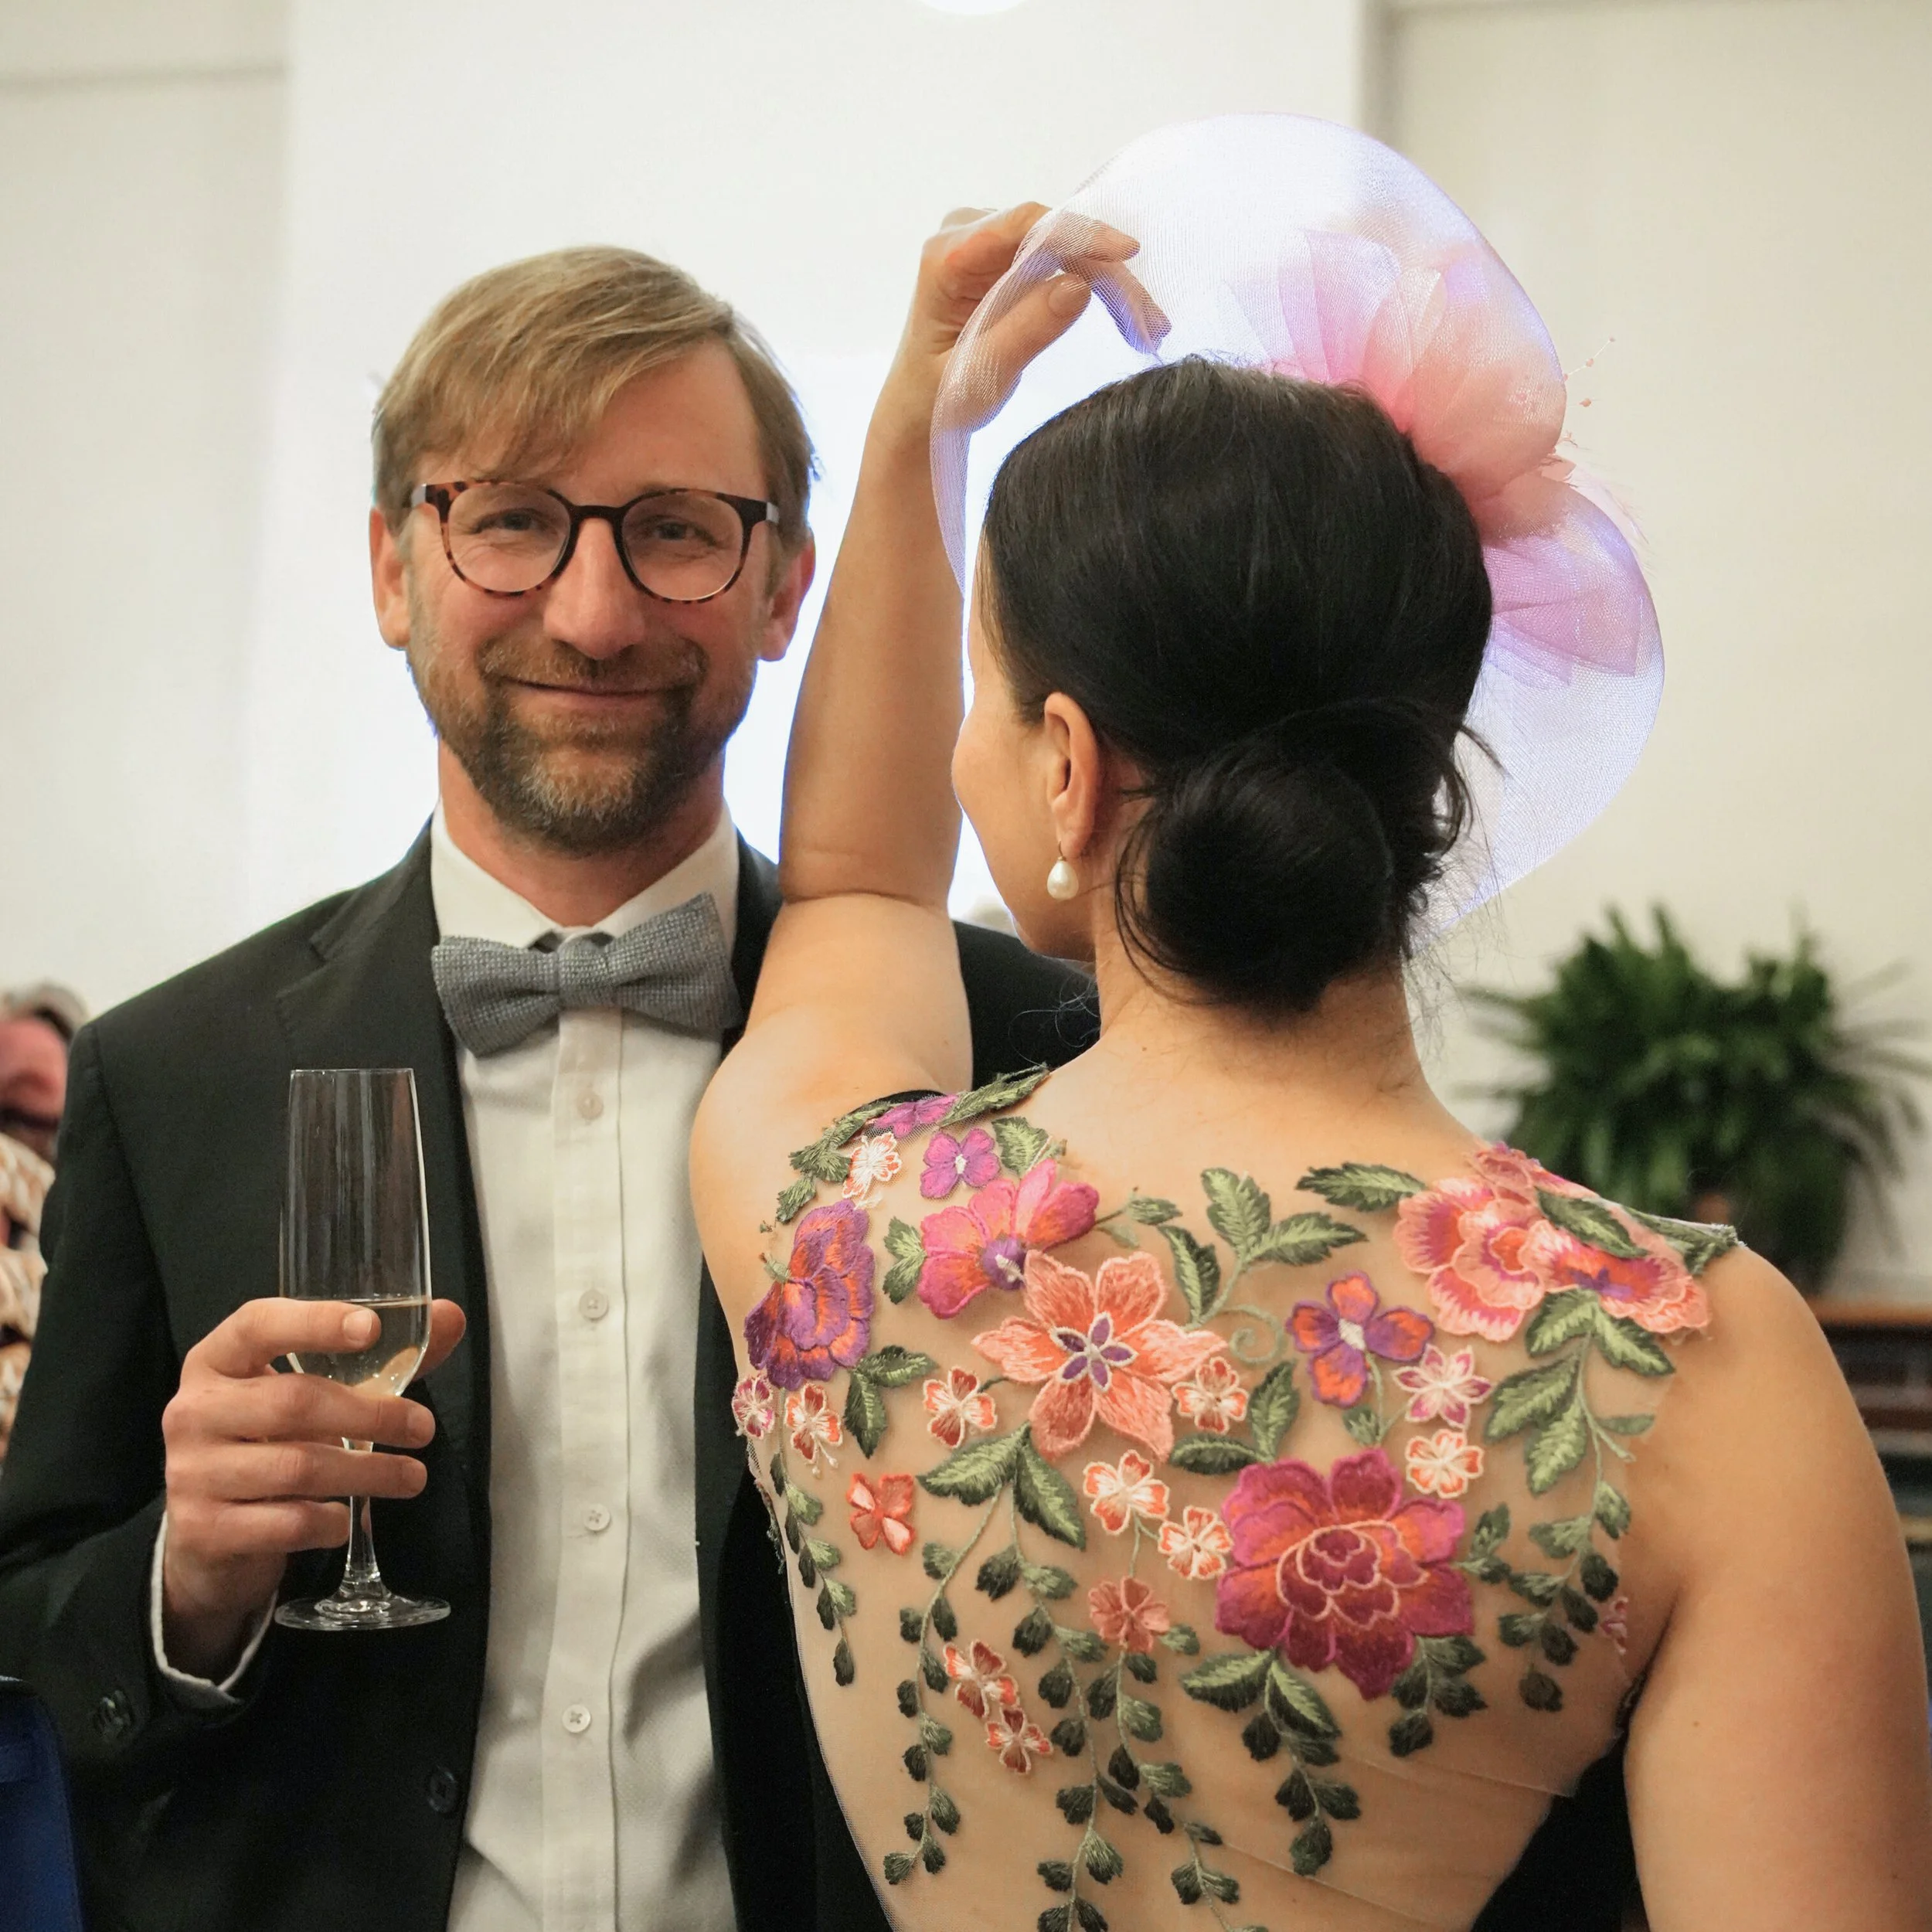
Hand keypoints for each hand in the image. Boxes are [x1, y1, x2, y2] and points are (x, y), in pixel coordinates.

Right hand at [159, 1296, 464, 1676]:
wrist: (206, 1532)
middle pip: (292, 1403)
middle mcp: (193, 1410)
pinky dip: (329, 1521)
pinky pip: (283, 1524)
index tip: (371, 1328)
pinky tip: (350, 1519)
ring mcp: (191, 1472)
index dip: (314, 1322)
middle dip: (370, 1415)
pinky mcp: (202, 1529)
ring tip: (412, 1477)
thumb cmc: (270, 1442)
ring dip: (367, 1473)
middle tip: (422, 1428)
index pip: (257, 1325)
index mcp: (217, 1360)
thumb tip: (451, 1317)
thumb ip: (381, 1357)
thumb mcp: (312, 1393)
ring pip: (296, 1468)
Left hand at [874, 203, 1166, 441]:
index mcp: (946, 257)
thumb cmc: (936, 401)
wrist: (918, 414)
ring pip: (1065, 249)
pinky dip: (1095, 288)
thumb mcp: (979, 377)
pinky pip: (1061, 262)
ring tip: (1148, 326)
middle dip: (1105, 271)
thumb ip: (1024, 332)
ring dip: (1109, 283)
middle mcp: (966, 236)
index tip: (1124, 254)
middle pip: (1053, 236)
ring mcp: (988, 245)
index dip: (1079, 235)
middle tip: (1150, 320)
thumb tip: (1079, 286)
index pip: (1024, 226)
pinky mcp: (1008, 261)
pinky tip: (1130, 316)